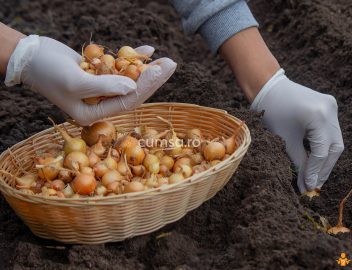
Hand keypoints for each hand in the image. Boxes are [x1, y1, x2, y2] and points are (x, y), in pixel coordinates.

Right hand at [5, 35, 175, 124]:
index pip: (127, 102)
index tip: (160, 71)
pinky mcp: (98, 74)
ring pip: (129, 80)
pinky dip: (131, 59)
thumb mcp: (75, 82)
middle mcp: (99, 104)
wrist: (28, 56)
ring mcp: (99, 89)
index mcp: (93, 114)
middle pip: (132, 92)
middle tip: (172, 65)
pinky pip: (119, 68)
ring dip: (146, 69)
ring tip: (166, 60)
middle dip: (153, 79)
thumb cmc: (47, 72)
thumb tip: (134, 88)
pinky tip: (147, 51)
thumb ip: (105, 86)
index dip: (146, 87)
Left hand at [251, 69, 343, 192]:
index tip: (308, 187)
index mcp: (318, 116)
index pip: (321, 152)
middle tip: (314, 184)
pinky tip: (316, 158)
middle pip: (334, 147)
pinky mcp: (329, 105)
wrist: (269, 89)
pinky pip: (330, 130)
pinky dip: (324, 145)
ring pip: (335, 140)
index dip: (315, 171)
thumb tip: (305, 185)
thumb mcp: (284, 140)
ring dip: (326, 159)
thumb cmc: (272, 113)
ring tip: (315, 175)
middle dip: (324, 168)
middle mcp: (330, 110)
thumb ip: (298, 163)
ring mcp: (332, 106)